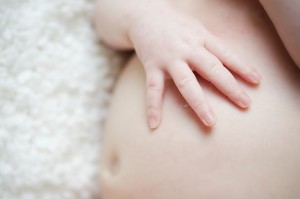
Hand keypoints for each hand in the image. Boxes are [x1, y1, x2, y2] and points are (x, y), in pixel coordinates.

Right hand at [128, 7, 260, 128]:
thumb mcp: (196, 28)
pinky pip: (153, 89)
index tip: (257, 82)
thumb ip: (210, 44)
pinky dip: (153, 107)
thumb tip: (229, 62)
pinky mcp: (152, 66)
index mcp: (200, 37)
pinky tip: (155, 124)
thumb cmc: (174, 23)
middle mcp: (187, 48)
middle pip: (212, 69)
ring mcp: (169, 59)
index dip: (242, 67)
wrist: (144, 15)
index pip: (225, 53)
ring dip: (199, 103)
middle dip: (230, 87)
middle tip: (245, 104)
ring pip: (186, 83)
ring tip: (210, 121)